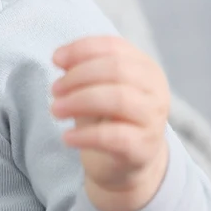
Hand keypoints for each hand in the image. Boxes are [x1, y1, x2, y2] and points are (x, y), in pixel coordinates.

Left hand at [51, 35, 170, 210]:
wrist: (126, 163)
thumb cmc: (108, 116)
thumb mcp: (94, 87)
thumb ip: (81, 68)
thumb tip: (60, 58)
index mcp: (145, 67)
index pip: (114, 46)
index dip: (81, 49)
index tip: (55, 59)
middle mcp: (156, 90)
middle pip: (116, 69)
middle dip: (78, 76)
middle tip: (54, 90)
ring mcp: (153, 119)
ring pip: (118, 99)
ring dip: (78, 102)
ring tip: (56, 110)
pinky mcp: (144, 147)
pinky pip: (114, 137)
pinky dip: (85, 136)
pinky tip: (67, 138)